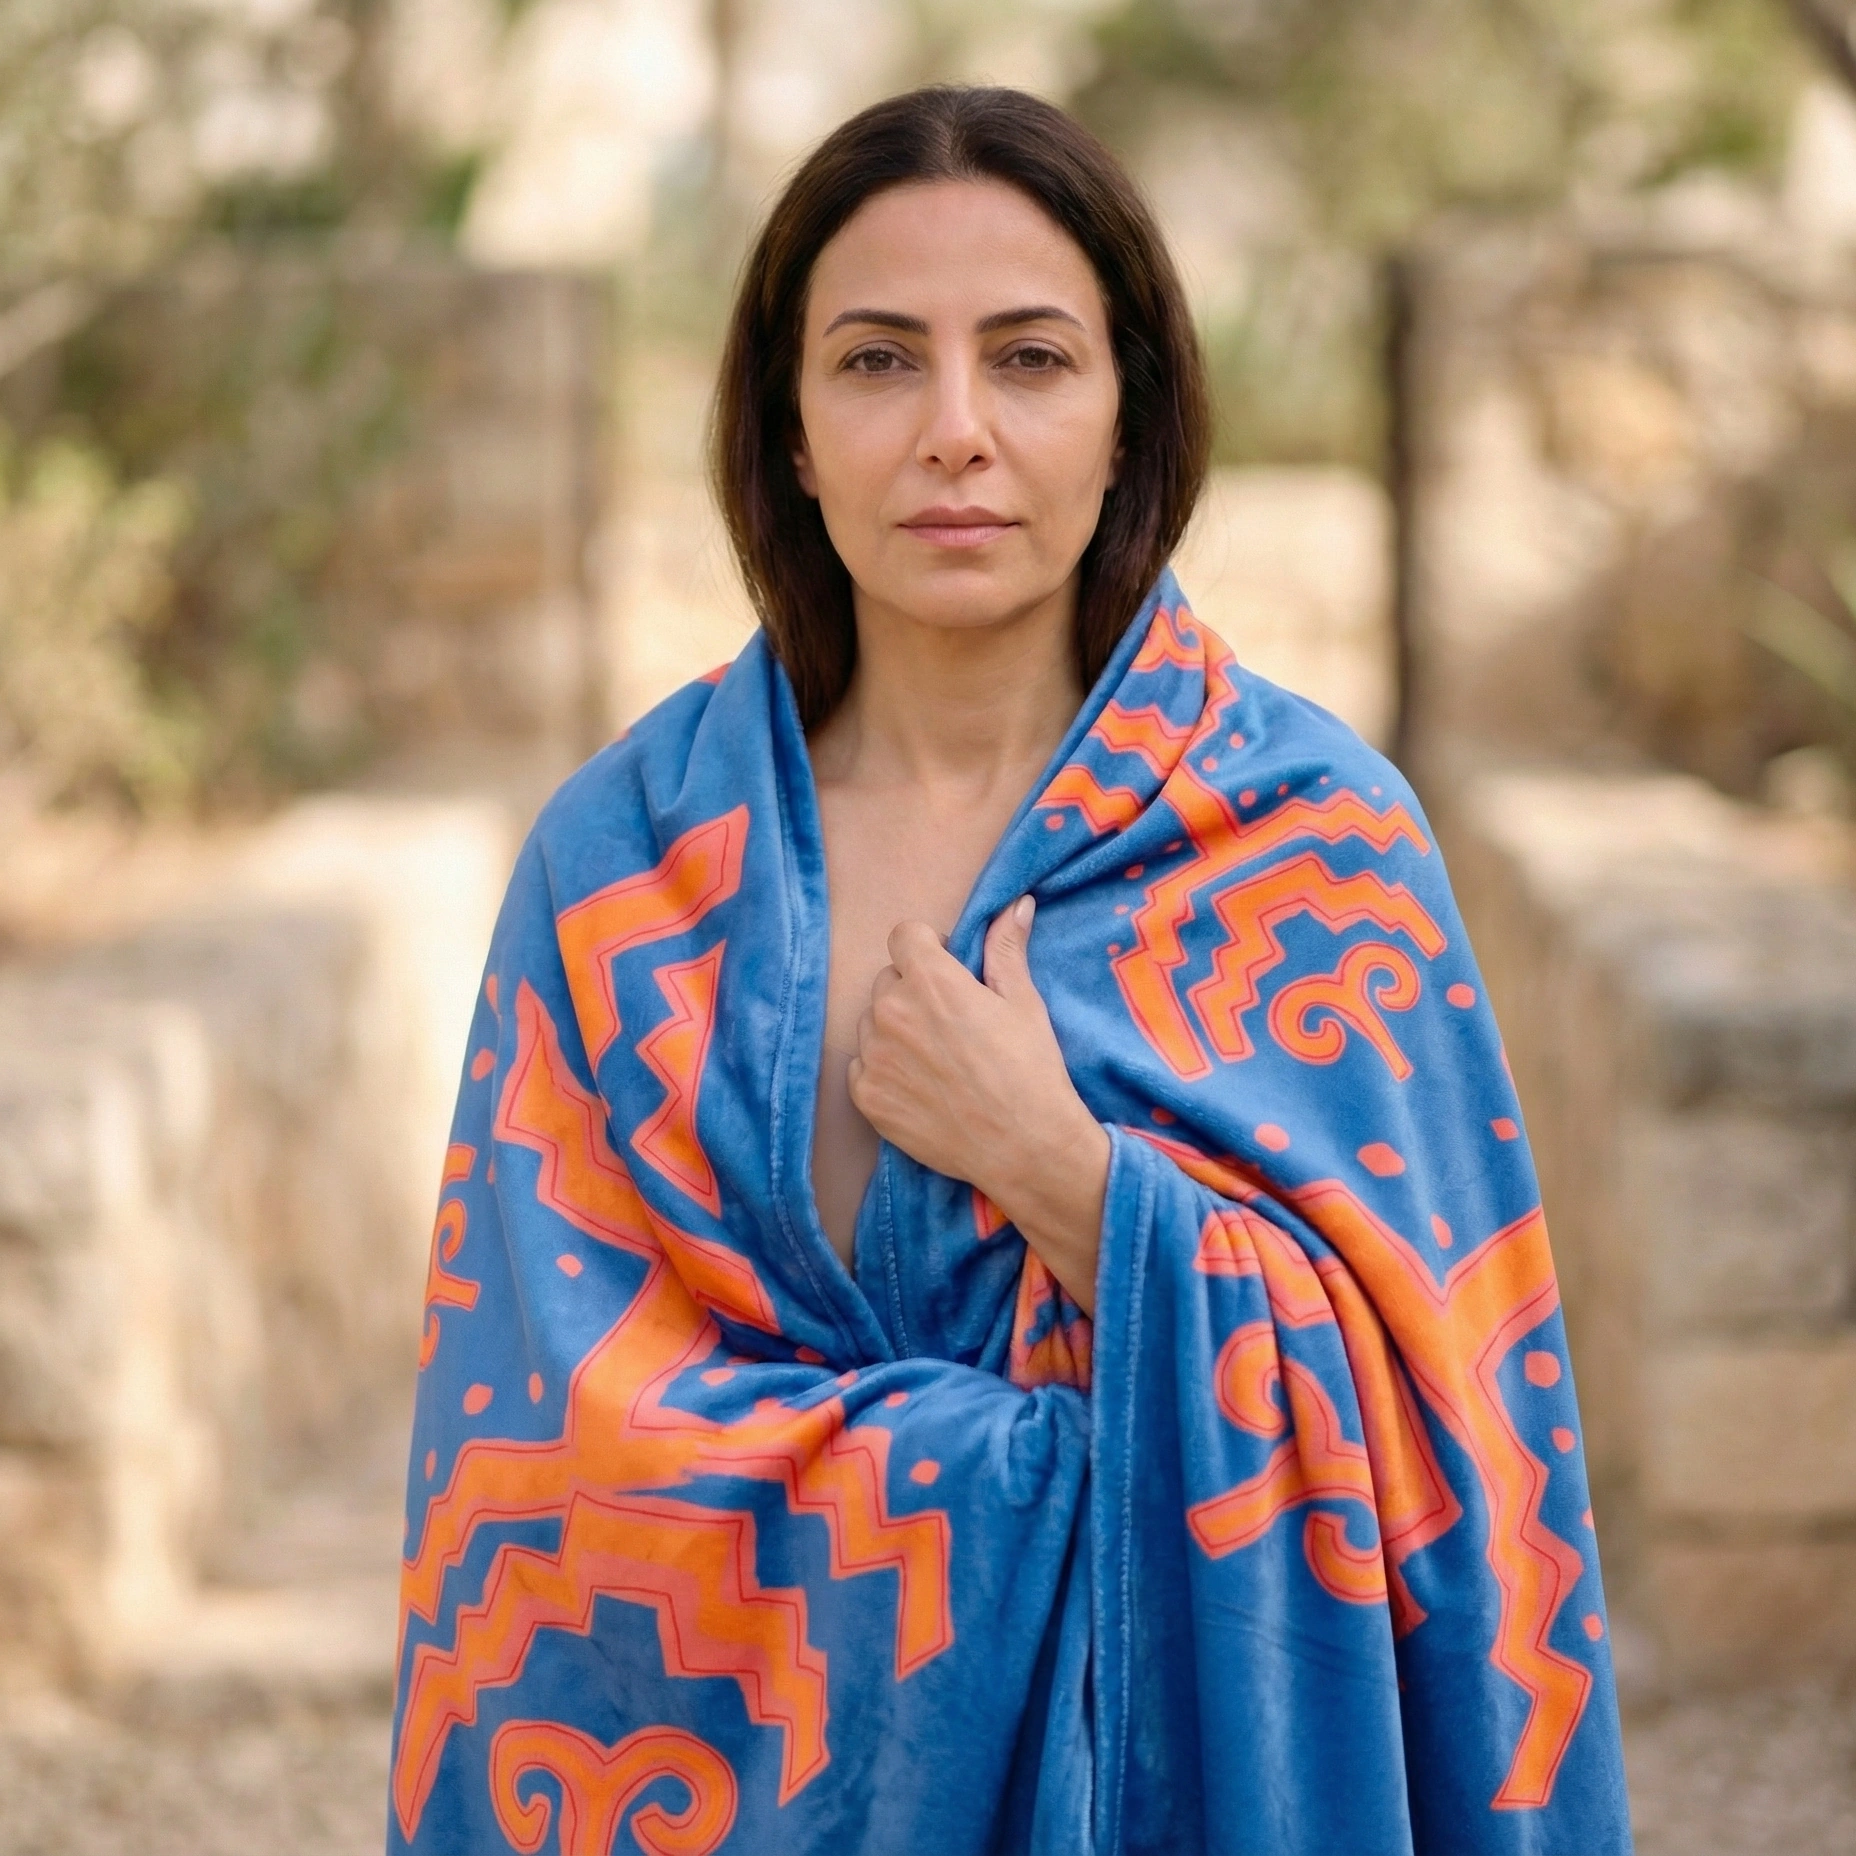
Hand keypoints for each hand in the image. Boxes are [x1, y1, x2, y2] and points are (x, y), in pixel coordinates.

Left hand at [847, 896, 1108, 1312]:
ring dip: (895, 1030)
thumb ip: (1006, 949)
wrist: (1023, 1146)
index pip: (903, 936)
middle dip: (912, 989)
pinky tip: (921, 1084)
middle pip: (887, 980)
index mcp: (931, 980)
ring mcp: (874, 1056)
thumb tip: (1016, 904)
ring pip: (872, 1023)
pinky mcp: (866, 1096)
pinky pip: (862, 1065)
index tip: (946, 966)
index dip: (927, 946)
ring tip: (936, 1058)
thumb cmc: (1030, 1070)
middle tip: (948, 1022)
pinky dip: (884, 1069)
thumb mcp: (1023, 1003)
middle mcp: (892, 1012)